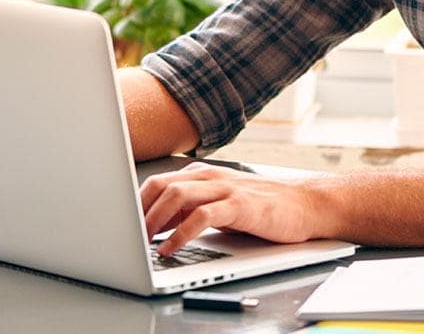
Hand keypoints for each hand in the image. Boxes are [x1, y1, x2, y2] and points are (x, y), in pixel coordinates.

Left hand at [141, 162, 319, 255]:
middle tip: (125, 235)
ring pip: (177, 195)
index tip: (120, 224)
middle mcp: (211, 177)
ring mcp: (225, 189)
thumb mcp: (220, 202)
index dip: (135, 203)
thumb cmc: (261, 205)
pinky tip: (170, 248)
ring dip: (153, 220)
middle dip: (138, 211)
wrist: (304, 203)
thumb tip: (154, 225)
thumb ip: (190, 208)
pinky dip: (181, 233)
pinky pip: (201, 216)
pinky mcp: (240, 206)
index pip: (158, 182)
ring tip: (141, 243)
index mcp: (202, 174)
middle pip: (161, 185)